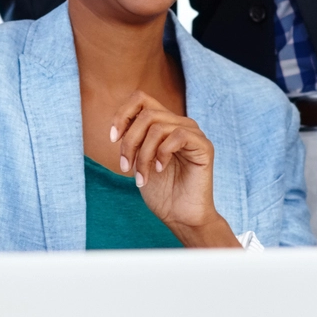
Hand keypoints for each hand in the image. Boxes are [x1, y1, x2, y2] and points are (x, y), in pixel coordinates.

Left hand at [110, 93, 239, 248]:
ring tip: (141, 177)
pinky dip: (162, 154)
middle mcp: (179, 123)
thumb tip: (120, 122)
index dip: (123, 114)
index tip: (113, 139)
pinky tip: (160, 170)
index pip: (141, 98)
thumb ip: (133, 138)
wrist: (181, 217)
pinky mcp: (204, 146)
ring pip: (157, 127)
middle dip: (129, 141)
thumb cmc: (161, 192)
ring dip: (142, 155)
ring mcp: (193, 133)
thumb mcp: (138, 160)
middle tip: (125, 167)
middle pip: (146, 114)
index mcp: (164, 124)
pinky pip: (177, 136)